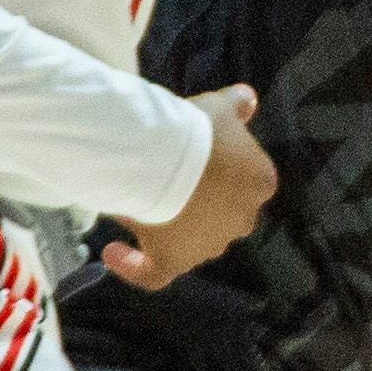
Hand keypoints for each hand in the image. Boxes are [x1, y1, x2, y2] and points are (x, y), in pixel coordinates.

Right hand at [100, 85, 274, 289]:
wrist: (167, 155)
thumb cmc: (199, 130)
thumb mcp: (220, 107)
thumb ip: (237, 104)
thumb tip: (248, 98)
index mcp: (259, 183)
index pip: (245, 179)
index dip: (221, 168)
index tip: (197, 154)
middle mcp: (241, 220)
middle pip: (221, 213)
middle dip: (201, 200)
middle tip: (171, 176)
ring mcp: (208, 245)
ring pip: (191, 241)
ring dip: (171, 226)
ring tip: (140, 201)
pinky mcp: (174, 262)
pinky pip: (153, 273)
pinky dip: (134, 266)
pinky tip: (112, 252)